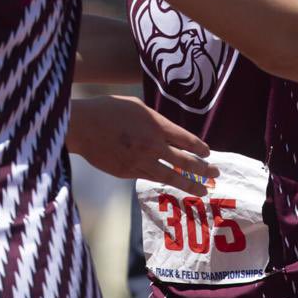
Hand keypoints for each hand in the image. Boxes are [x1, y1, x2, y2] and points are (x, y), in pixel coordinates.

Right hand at [68, 95, 218, 196]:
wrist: (81, 126)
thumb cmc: (107, 110)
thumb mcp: (136, 106)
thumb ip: (155, 120)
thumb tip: (167, 132)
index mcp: (156, 125)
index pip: (187, 140)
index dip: (200, 148)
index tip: (208, 153)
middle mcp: (152, 145)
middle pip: (185, 162)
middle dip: (204, 170)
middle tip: (216, 174)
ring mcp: (140, 161)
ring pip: (171, 177)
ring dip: (189, 184)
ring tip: (202, 191)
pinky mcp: (128, 173)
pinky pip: (149, 177)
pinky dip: (162, 180)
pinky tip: (170, 182)